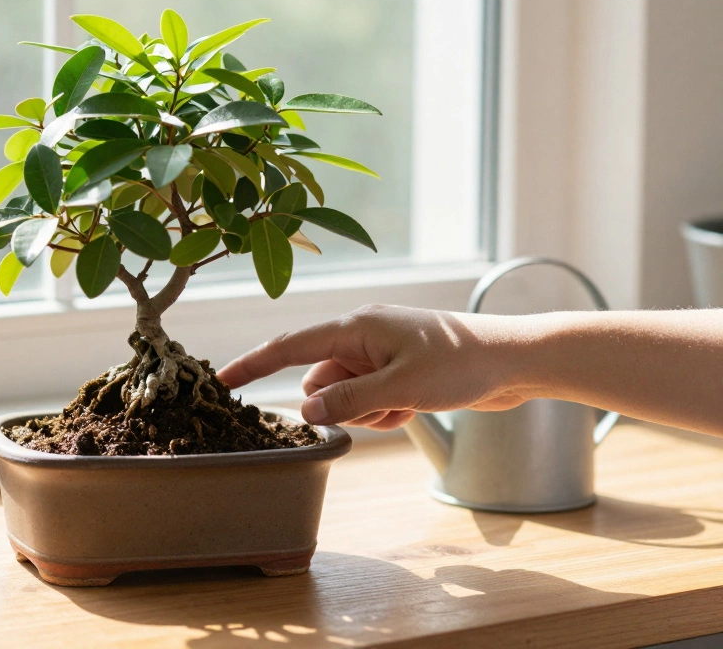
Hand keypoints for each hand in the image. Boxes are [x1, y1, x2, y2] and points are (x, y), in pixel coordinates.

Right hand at [217, 305, 531, 429]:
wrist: (515, 361)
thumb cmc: (462, 363)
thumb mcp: (400, 388)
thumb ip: (348, 400)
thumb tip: (304, 411)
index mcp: (357, 325)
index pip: (290, 346)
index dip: (254, 364)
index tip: (222, 381)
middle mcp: (363, 335)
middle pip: (320, 379)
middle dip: (341, 403)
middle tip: (383, 405)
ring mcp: (380, 353)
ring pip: (345, 394)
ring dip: (368, 411)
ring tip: (406, 405)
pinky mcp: (398, 369)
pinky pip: (370, 399)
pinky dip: (386, 410)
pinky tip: (416, 406)